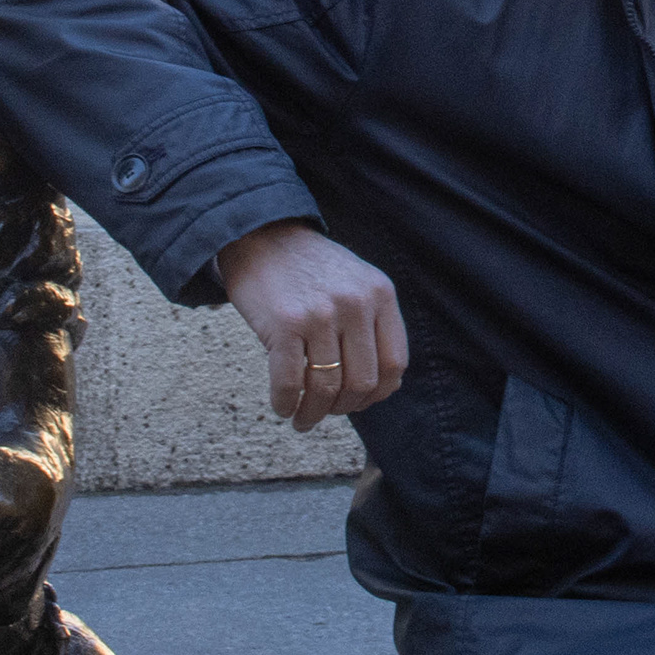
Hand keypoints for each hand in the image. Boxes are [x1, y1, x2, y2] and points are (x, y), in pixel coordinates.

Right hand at [215, 220, 408, 431]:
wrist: (260, 235)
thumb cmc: (308, 269)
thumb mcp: (355, 283)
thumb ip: (373, 324)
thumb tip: (385, 386)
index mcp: (379, 294)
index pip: (394, 363)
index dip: (378, 394)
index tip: (359, 403)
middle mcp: (355, 303)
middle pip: (362, 382)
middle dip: (343, 408)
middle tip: (325, 413)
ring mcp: (320, 313)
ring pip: (326, 387)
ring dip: (312, 414)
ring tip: (302, 419)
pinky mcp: (284, 324)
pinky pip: (290, 382)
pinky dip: (285, 404)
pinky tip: (282, 407)